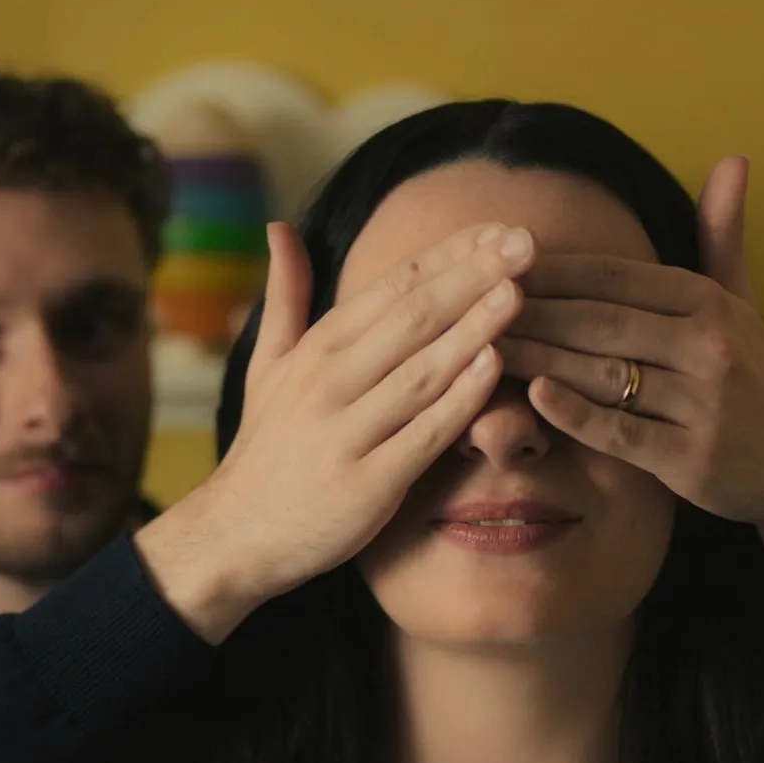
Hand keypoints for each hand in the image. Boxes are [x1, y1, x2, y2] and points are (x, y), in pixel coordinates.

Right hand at [137, 220, 535, 641]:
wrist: (236, 535)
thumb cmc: (267, 446)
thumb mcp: (267, 364)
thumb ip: (286, 296)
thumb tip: (281, 227)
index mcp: (317, 349)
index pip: (392, 286)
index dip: (449, 253)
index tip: (499, 227)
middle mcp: (330, 382)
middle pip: (412, 317)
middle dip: (472, 275)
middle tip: (527, 242)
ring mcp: (347, 432)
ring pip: (420, 370)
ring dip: (472, 328)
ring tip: (518, 291)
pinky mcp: (367, 484)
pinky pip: (422, 434)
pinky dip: (458, 400)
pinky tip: (494, 368)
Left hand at [498, 156, 763, 558]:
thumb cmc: (751, 376)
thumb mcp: (742, 302)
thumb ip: (723, 234)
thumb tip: (733, 159)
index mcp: (707, 300)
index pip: (614, 275)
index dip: (550, 268)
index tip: (492, 261)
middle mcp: (708, 344)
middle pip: (600, 320)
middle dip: (530, 311)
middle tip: (467, 303)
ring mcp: (702, 403)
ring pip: (603, 372)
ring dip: (538, 357)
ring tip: (478, 347)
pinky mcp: (691, 457)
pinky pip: (622, 431)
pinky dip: (577, 413)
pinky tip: (534, 396)